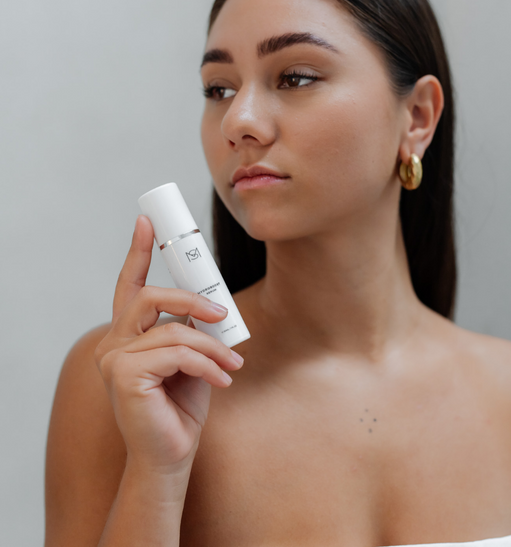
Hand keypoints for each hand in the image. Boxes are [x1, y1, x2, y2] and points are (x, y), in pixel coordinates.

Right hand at [94, 215, 243, 473]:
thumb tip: (212, 303)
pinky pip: (176, 353)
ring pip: (172, 330)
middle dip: (190, 300)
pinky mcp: (122, 375)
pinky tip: (222, 381)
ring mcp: (112, 358)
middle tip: (219, 313)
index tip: (147, 221)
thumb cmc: (181, 406)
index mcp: (128, 334)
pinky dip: (206, 364)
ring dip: (210, 347)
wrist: (170, 455)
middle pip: (149, 297)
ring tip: (231, 367)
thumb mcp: (192, 357)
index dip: (137, 251)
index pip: (129, 285)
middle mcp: (113, 342)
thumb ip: (191, 329)